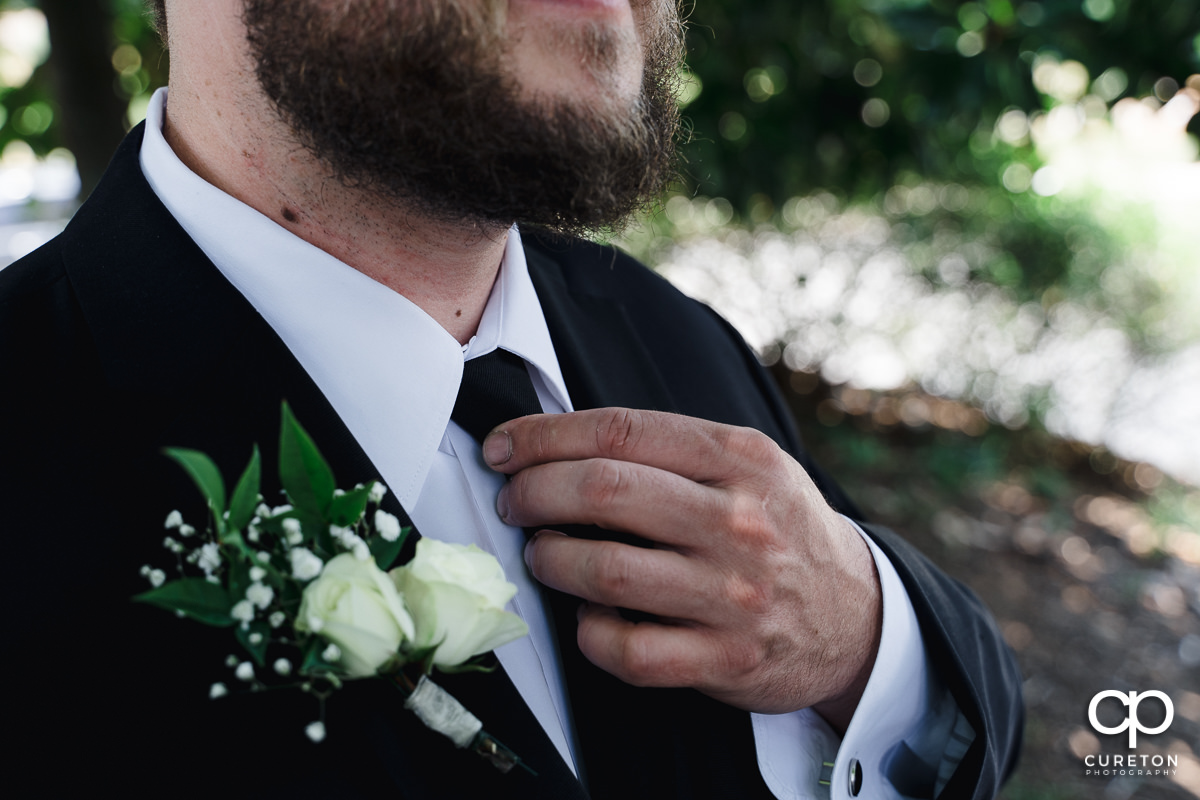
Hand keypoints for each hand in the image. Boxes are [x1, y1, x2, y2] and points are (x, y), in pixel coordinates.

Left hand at [483, 408, 881, 731]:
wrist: (855, 613)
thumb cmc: (780, 529)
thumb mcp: (748, 465)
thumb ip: (669, 449)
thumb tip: (556, 442)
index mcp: (740, 459)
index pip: (620, 431)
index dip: (544, 437)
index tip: (504, 448)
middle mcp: (739, 521)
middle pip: (604, 492)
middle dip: (534, 493)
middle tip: (513, 502)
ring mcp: (733, 594)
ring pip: (606, 571)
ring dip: (551, 559)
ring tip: (543, 553)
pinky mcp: (725, 658)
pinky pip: (628, 650)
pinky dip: (590, 633)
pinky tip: (589, 616)